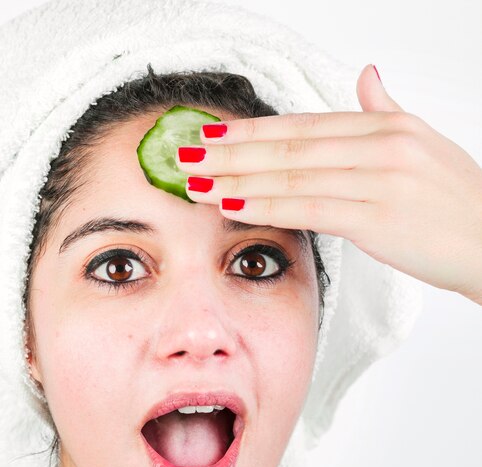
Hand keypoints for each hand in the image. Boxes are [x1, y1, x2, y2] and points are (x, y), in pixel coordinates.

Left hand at [176, 64, 481, 304]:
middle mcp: (378, 144)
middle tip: (184, 155)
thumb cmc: (457, 199)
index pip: (301, 126)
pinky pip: (308, 207)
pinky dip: (265, 206)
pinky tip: (231, 205)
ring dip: (236, 179)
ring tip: (196, 182)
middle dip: (230, 152)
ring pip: (291, 175)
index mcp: (384, 126)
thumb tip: (365, 76)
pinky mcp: (377, 216)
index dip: (250, 131)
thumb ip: (384, 110)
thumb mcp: (422, 142)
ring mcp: (379, 179)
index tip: (210, 134)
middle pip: (287, 146)